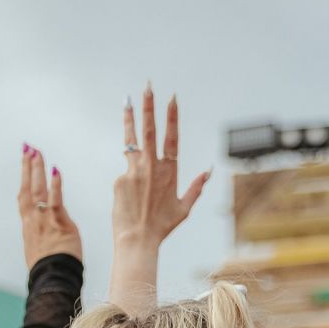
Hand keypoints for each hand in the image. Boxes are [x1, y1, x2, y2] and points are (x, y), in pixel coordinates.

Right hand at [17, 145, 81, 267]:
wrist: (53, 280)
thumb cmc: (51, 269)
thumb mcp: (44, 248)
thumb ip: (47, 232)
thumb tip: (53, 227)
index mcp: (29, 225)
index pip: (24, 196)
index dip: (24, 178)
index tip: (25, 162)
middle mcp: (33, 220)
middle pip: (28, 188)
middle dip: (28, 167)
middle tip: (28, 148)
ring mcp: (44, 221)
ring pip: (38, 190)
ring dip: (37, 170)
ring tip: (37, 152)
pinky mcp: (58, 225)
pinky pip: (55, 202)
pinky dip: (55, 186)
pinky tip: (55, 171)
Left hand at [113, 84, 209, 249]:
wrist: (137, 240)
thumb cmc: (162, 227)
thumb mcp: (184, 208)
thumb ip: (196, 187)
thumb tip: (209, 170)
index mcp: (170, 172)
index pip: (172, 138)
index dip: (172, 117)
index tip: (171, 98)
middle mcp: (151, 167)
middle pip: (149, 131)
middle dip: (148, 107)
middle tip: (147, 87)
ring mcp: (133, 172)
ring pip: (130, 141)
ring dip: (129, 119)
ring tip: (126, 100)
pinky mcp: (119, 179)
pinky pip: (125, 174)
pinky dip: (129, 181)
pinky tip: (130, 198)